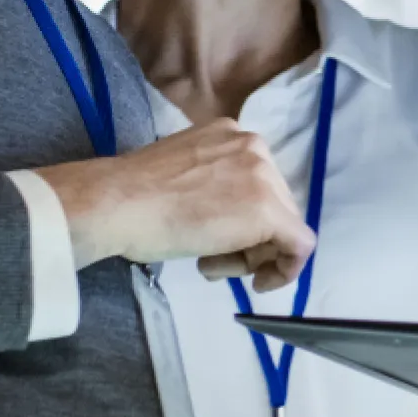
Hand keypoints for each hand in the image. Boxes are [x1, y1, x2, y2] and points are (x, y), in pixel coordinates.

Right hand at [35, 118, 313, 289]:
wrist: (118, 203)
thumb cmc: (133, 196)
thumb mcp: (182, 176)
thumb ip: (212, 185)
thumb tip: (225, 215)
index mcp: (230, 134)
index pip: (256, 184)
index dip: (241, 220)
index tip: (218, 241)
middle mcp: (254, 146)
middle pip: (274, 204)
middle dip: (249, 240)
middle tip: (213, 260)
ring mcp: (265, 176)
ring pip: (283, 226)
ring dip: (252, 255)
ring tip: (210, 265)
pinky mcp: (270, 211)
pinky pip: (299, 245)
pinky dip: (285, 269)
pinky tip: (259, 282)